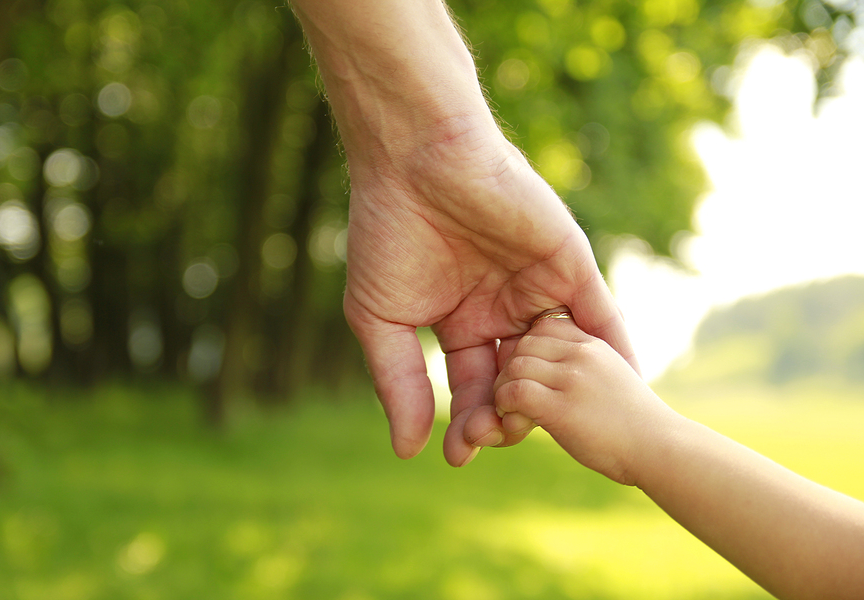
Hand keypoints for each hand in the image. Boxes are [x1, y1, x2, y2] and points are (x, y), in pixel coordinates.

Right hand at [343, 121, 639, 465]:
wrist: (417, 161)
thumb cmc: (389, 234)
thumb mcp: (383, 319)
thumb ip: (399, 382)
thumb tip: (407, 449)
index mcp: (461, 322)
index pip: (475, 385)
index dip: (469, 421)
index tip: (459, 456)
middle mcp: (503, 309)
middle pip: (520, 379)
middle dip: (510, 414)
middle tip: (497, 439)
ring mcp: (539, 288)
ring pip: (561, 356)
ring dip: (564, 394)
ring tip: (570, 433)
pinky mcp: (570, 265)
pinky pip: (601, 317)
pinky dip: (614, 352)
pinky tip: (622, 389)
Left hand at [494, 312, 663, 483]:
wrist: (662, 450)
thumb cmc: (636, 425)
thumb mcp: (612, 379)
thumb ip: (585, 370)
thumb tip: (551, 377)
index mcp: (593, 345)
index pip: (543, 326)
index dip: (528, 351)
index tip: (531, 378)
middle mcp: (582, 354)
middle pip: (523, 344)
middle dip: (511, 371)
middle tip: (515, 399)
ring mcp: (573, 378)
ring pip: (514, 366)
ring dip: (504, 392)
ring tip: (514, 414)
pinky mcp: (562, 407)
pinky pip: (515, 393)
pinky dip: (506, 408)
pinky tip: (517, 423)